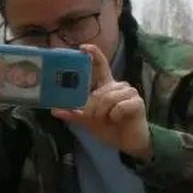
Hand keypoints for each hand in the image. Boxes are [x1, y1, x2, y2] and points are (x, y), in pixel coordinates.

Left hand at [52, 45, 151, 159]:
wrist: (129, 144)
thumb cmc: (111, 129)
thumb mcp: (89, 121)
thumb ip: (74, 114)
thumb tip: (54, 110)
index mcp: (106, 86)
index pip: (101, 65)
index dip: (94, 54)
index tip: (83, 47)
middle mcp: (118, 86)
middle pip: (99, 91)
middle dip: (93, 108)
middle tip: (93, 118)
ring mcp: (129, 92)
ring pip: (108, 98)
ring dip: (104, 113)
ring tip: (109, 120)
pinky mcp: (137, 102)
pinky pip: (120, 107)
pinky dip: (115, 116)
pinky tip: (119, 120)